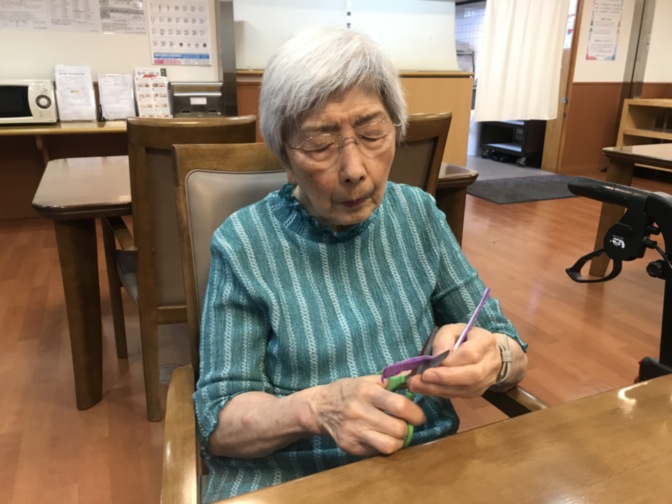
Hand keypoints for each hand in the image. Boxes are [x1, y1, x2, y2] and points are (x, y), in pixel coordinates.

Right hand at [308, 376, 425, 456]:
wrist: (319, 408)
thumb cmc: (347, 391)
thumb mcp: (365, 380)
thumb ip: (390, 382)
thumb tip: (412, 382)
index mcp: (366, 392)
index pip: (400, 406)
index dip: (415, 413)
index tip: (418, 416)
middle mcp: (359, 413)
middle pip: (398, 429)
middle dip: (407, 428)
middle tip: (405, 424)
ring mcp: (354, 432)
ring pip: (389, 446)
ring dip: (397, 441)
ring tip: (394, 433)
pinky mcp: (350, 447)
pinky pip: (376, 452)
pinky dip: (382, 446)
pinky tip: (378, 437)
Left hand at [407, 324, 501, 398]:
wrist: (487, 352)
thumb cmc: (466, 338)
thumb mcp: (453, 330)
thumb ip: (444, 339)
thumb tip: (435, 358)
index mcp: (485, 342)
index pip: (470, 354)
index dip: (450, 362)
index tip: (429, 367)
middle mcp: (490, 363)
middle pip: (470, 376)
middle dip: (443, 379)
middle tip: (419, 380)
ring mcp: (486, 380)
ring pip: (464, 389)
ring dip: (438, 389)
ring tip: (416, 386)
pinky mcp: (478, 392)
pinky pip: (459, 395)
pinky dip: (441, 393)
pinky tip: (425, 389)